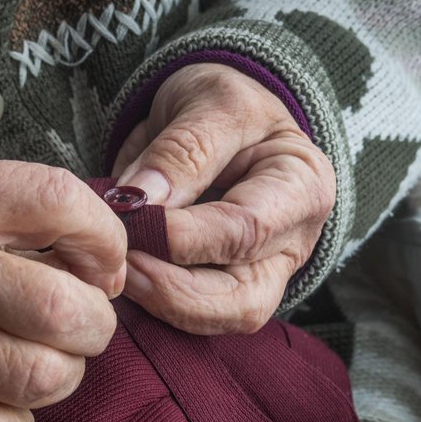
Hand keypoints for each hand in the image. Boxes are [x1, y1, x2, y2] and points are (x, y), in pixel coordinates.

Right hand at [0, 156, 125, 421]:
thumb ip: (8, 208)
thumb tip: (91, 256)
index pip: (59, 201)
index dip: (105, 237)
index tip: (102, 262)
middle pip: (67, 309)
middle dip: (96, 321)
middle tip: (79, 319)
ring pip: (44, 378)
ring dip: (62, 372)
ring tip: (37, 356)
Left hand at [113, 63, 334, 334]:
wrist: (215, 117)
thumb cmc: (223, 103)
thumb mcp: (211, 102)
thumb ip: (182, 150)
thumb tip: (141, 201)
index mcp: (301, 187)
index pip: (246, 230)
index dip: (182, 237)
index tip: (128, 224)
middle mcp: (290, 242)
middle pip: (244, 298)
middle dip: (174, 292)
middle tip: (121, 265)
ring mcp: (262, 271)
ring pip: (222, 319)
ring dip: (163, 305)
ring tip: (119, 271)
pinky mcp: (227, 285)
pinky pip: (196, 315)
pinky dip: (157, 304)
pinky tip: (127, 277)